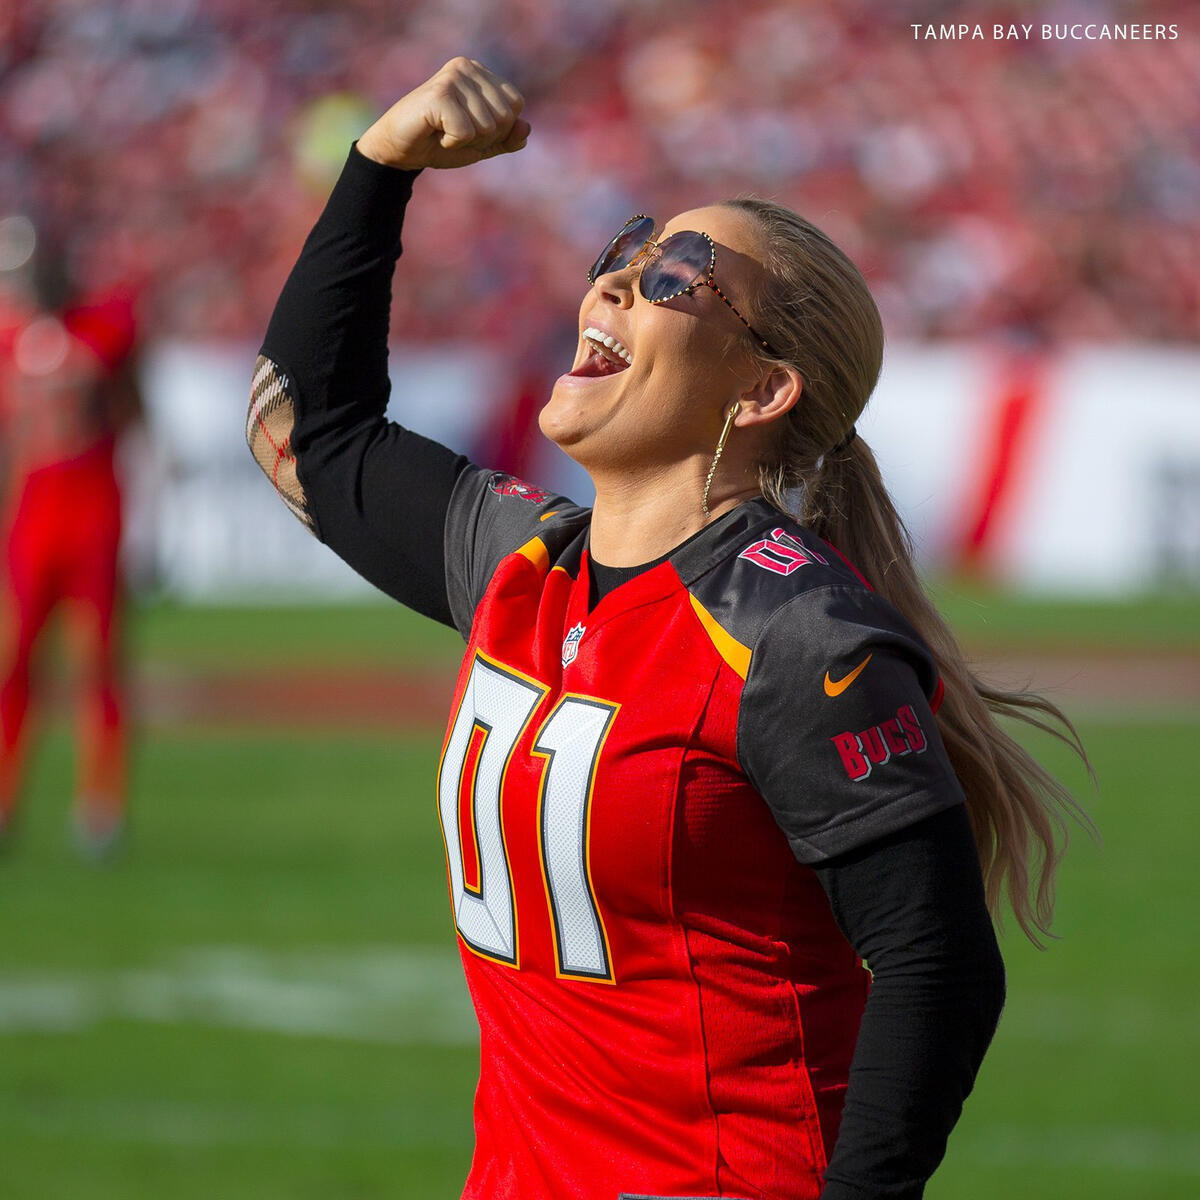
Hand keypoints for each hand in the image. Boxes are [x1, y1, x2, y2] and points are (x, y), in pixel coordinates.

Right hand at [357, 57, 529, 169]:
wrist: (400, 150)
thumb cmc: (439, 143)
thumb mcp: (480, 145)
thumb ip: (506, 139)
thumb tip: (526, 128)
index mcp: (480, 73)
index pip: (516, 106)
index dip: (498, 130)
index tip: (470, 128)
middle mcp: (467, 67)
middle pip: (505, 117)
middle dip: (483, 137)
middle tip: (455, 132)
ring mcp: (453, 77)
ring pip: (488, 127)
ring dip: (466, 141)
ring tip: (443, 131)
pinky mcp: (440, 94)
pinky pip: (467, 132)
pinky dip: (452, 142)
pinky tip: (435, 132)